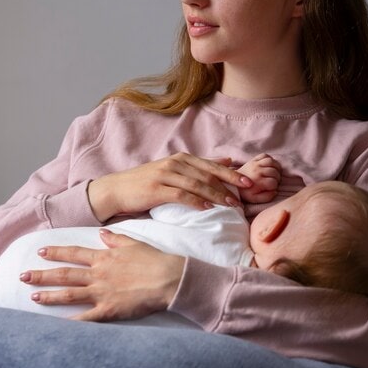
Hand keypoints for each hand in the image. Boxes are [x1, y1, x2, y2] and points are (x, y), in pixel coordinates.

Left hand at [20, 230, 185, 321]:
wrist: (168, 278)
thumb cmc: (154, 260)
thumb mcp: (133, 243)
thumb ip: (115, 239)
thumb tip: (101, 233)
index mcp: (103, 257)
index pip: (73, 254)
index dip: (56, 252)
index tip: (41, 252)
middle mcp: (98, 274)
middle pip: (64, 274)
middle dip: (42, 275)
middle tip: (23, 276)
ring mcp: (101, 292)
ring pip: (69, 294)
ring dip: (49, 295)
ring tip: (33, 296)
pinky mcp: (109, 310)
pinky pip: (86, 318)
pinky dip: (71, 322)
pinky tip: (57, 326)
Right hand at [87, 152, 252, 221]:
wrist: (117, 189)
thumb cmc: (146, 182)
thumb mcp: (173, 170)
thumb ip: (198, 167)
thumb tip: (227, 161)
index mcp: (180, 159)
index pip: (211, 165)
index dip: (232, 174)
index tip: (250, 182)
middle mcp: (174, 164)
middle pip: (208, 174)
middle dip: (229, 184)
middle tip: (246, 194)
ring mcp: (165, 176)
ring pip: (197, 185)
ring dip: (216, 195)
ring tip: (231, 204)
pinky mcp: (156, 189)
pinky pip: (180, 195)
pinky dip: (195, 201)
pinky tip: (207, 208)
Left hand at [237, 153, 280, 203]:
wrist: (233, 183)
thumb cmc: (246, 192)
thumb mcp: (255, 199)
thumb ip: (267, 197)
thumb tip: (275, 191)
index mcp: (258, 182)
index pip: (274, 182)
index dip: (275, 185)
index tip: (271, 187)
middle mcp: (257, 171)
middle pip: (274, 171)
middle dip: (277, 177)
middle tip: (274, 180)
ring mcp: (255, 164)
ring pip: (271, 161)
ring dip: (276, 167)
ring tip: (274, 172)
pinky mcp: (253, 160)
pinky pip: (265, 155)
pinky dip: (270, 159)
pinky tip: (269, 166)